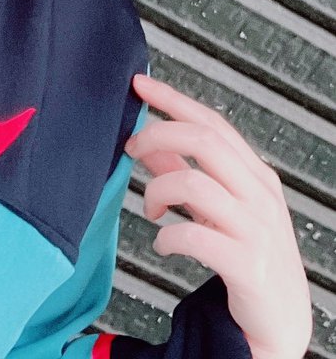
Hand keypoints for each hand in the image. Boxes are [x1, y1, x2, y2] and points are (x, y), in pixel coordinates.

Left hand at [124, 72, 312, 358]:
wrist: (280, 327)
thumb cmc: (248, 261)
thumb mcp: (217, 210)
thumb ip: (185, 174)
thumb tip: (149, 144)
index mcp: (255, 176)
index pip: (212, 123)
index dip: (173, 99)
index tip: (139, 84)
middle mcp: (260, 196)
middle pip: (205, 141)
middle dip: (158, 135)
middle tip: (131, 148)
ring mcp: (257, 229)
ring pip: (195, 184)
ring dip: (157, 190)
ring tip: (150, 208)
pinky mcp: (248, 266)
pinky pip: (195, 236)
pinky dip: (168, 236)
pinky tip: (163, 244)